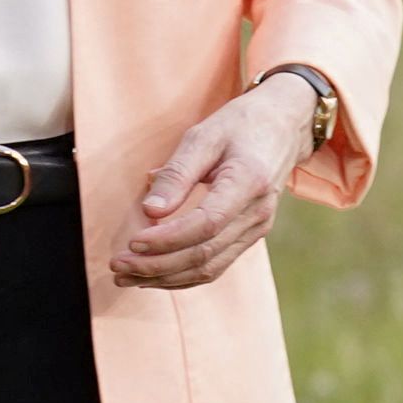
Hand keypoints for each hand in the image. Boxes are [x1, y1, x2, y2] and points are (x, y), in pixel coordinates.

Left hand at [113, 72, 319, 289]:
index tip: (133, 242)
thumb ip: (178, 173)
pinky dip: (184, 276)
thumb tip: (151, 211)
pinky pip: (217, 265)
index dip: (167, 239)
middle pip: (205, 254)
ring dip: (166, 278)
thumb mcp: (204, 135)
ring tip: (127, 277)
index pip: (206, 224)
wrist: (284, 125)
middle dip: (157, 266)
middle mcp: (257, 212)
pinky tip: (155, 276)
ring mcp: (257, 228)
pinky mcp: (250, 235)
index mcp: (248, 181)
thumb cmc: (241, 124)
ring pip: (210, 268)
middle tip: (118, 266)